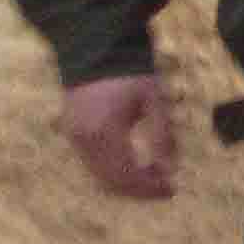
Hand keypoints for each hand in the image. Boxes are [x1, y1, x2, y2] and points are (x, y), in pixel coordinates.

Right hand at [58, 74, 178, 200]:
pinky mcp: (72, 136)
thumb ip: (162, 134)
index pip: (126, 174)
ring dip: (127, 182)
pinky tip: (137, 165)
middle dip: (139, 189)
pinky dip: (115, 172)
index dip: (149, 186)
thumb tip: (170, 168)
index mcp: (104, 132)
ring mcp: (74, 139)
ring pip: (100, 176)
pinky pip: (93, 165)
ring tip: (155, 176)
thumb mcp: (155, 101)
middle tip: (166, 188)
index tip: (172, 189)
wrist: (96, 54)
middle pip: (111, 181)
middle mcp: (83, 141)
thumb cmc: (131, 75)